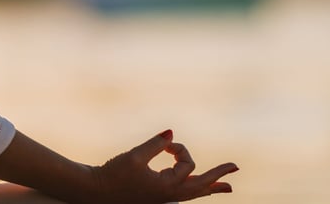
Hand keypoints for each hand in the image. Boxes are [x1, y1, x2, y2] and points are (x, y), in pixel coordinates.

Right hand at [90, 130, 237, 203]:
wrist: (93, 193)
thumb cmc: (113, 175)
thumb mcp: (135, 156)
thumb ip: (156, 144)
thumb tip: (172, 133)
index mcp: (168, 188)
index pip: (187, 164)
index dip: (179, 149)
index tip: (166, 145)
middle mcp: (168, 196)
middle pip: (201, 187)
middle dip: (218, 178)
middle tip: (236, 168)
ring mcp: (162, 198)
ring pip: (192, 193)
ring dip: (209, 187)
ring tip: (225, 187)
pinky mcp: (154, 196)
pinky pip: (181, 194)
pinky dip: (193, 189)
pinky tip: (198, 189)